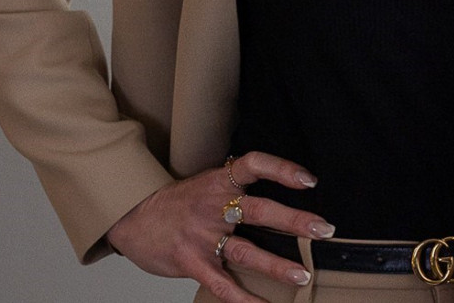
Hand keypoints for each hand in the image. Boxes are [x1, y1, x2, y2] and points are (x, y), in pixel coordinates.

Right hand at [104, 151, 332, 302]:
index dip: (281, 170)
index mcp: (217, 183)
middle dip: (294, 220)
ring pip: (245, 251)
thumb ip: (234, 192)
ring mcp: (202, 236)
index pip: (252, 165)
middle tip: (323, 229)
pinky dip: (244, 299)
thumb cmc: (174, 204)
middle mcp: (213, 207)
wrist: (130, 217)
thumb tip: (276, 200)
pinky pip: (222, 284)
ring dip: (277, 265)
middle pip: (258, 210)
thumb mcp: (203, 186)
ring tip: (303, 276)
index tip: (308, 180)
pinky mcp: (191, 262)